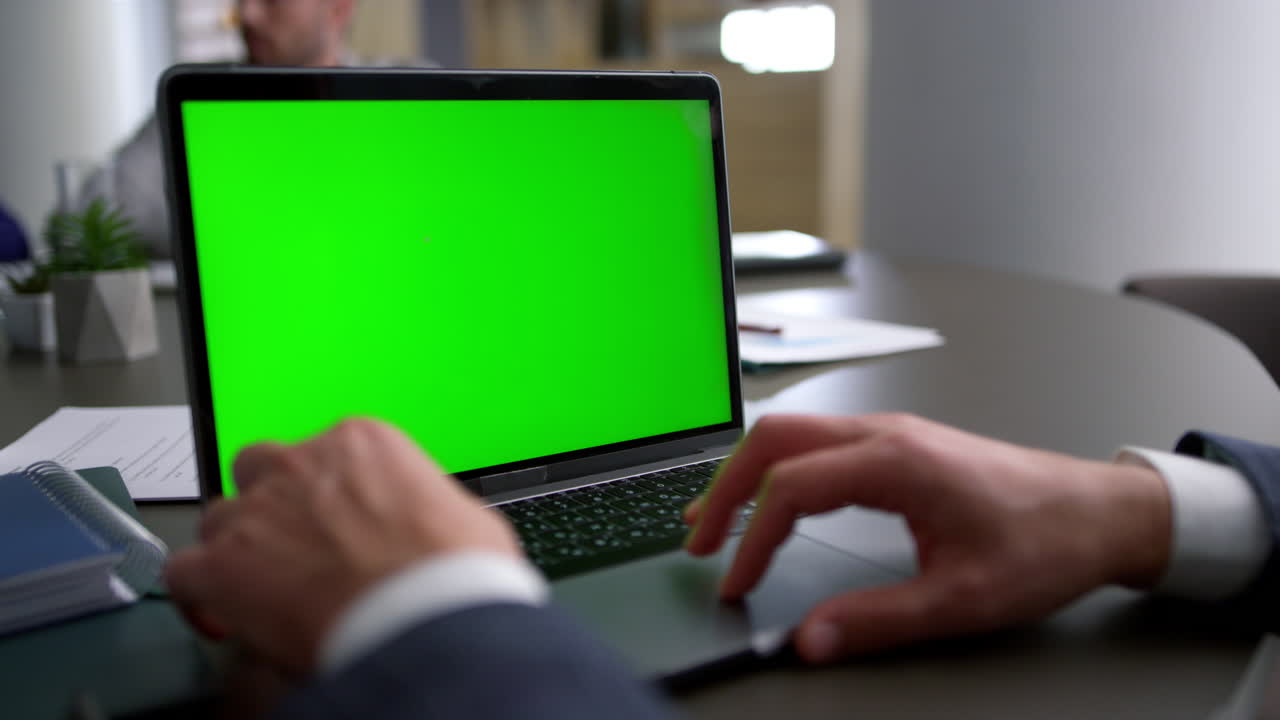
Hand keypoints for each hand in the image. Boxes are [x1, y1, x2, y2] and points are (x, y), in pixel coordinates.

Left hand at [166, 418, 520, 673]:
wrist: (427, 614)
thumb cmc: (453, 572)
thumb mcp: (460, 517)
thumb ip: (422, 509)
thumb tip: (430, 534)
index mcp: (362, 442)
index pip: (324, 454)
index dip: (324, 495)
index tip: (334, 524)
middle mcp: (302, 464)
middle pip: (260, 468)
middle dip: (270, 504)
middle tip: (294, 546)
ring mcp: (257, 511)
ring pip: (219, 516)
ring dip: (235, 548)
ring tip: (261, 587)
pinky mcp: (223, 564)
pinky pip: (185, 570)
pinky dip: (199, 595)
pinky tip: (220, 617)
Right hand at [684, 413, 1170, 662]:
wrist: (1099, 512)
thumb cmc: (1044, 543)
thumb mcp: (962, 598)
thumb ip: (878, 619)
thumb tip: (811, 639)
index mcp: (896, 461)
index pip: (790, 488)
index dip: (751, 540)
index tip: (737, 584)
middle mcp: (885, 434)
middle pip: (773, 439)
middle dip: (724, 488)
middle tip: (696, 541)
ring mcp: (889, 433)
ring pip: (790, 434)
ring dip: (745, 474)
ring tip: (713, 521)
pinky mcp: (896, 445)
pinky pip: (816, 444)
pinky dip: (776, 471)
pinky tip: (768, 502)